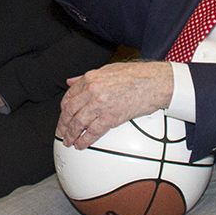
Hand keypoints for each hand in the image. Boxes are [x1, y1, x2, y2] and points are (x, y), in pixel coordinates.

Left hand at [56, 60, 173, 147]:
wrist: (154, 82)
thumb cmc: (136, 75)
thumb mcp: (108, 70)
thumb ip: (87, 77)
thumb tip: (71, 81)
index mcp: (90, 78)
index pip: (69, 96)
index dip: (63, 109)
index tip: (63, 116)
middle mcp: (92, 90)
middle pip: (69, 111)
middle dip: (63, 125)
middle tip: (61, 133)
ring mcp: (100, 104)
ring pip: (78, 123)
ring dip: (71, 135)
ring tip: (69, 141)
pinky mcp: (110, 117)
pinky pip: (92, 132)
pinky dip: (84, 141)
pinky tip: (81, 145)